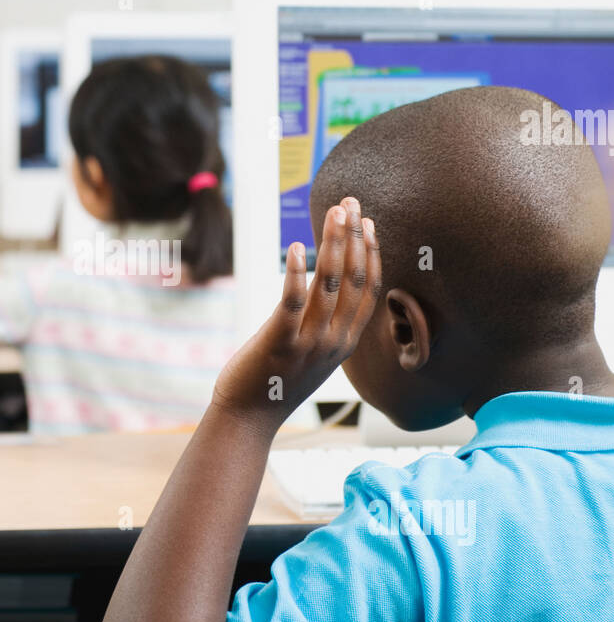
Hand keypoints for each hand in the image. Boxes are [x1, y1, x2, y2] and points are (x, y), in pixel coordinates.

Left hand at [211, 196, 379, 434]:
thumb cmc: (276, 381)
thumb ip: (325, 322)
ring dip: (333, 244)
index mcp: (346, 341)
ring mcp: (309, 342)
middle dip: (355, 237)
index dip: (372, 253)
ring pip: (331, 285)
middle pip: (356, 280)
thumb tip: (327, 283)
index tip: (368, 223)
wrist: (249, 417)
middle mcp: (335, 340)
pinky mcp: (280, 342)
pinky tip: (298, 247)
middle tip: (352, 204)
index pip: (371, 289)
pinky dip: (298, 272)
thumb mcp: (313, 352)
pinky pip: (293, 301)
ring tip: (333, 213)